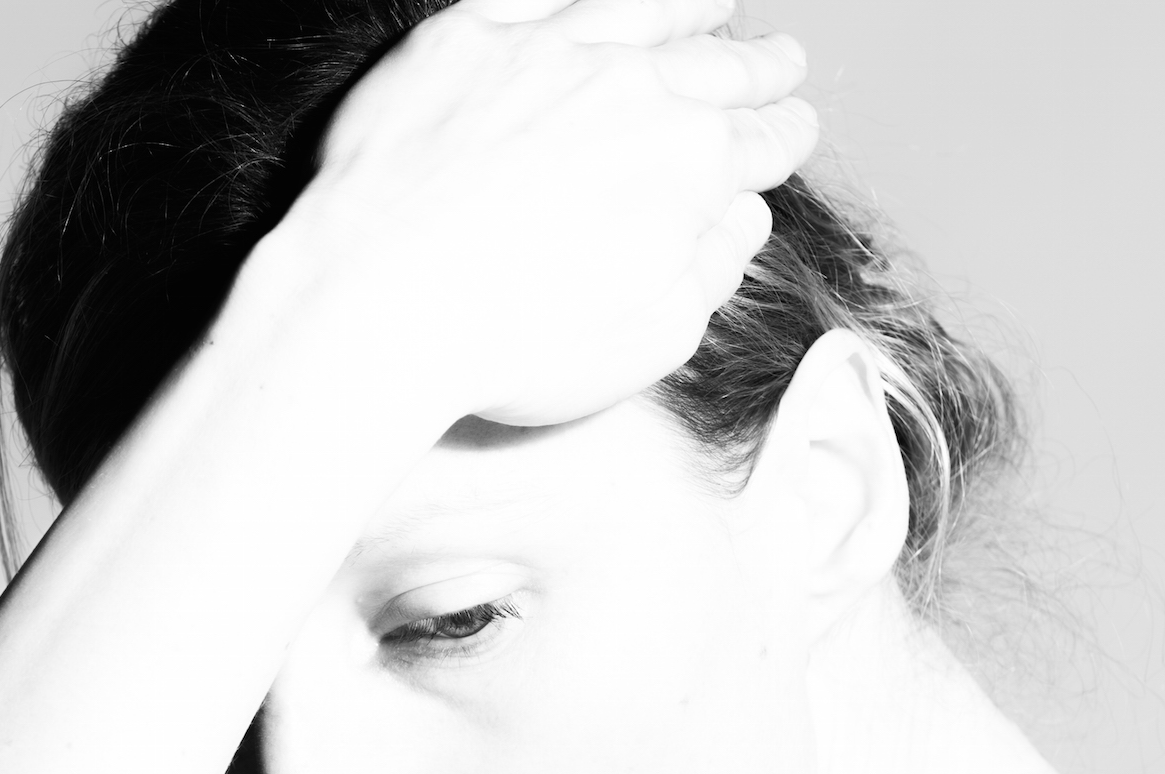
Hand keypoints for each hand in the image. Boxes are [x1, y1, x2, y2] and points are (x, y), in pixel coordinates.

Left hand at [282, 0, 816, 426]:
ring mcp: (544, 53)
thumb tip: (739, 220)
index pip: (761, 139)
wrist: (376, 305)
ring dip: (687, 11)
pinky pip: (538, 2)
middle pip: (716, 65)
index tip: (788, 134)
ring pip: (637, 11)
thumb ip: (707, 272)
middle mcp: (630, 87)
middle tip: (781, 64)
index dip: (782, 137)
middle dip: (758, 67)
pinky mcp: (463, 41)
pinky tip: (598, 5)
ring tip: (713, 9)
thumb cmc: (509, 346)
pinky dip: (580, 0)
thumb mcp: (647, 341)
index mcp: (692, 163)